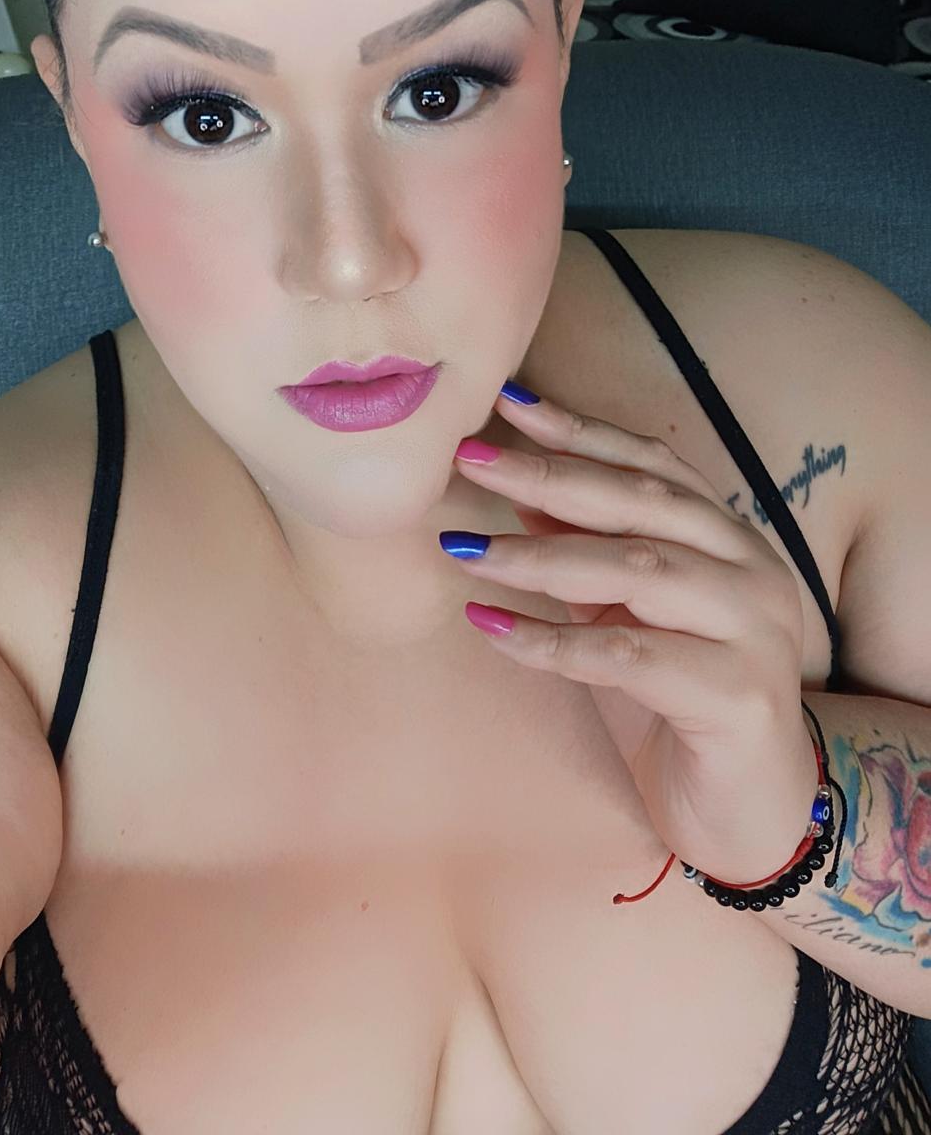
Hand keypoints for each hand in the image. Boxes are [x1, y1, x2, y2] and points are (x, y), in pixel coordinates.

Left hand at [444, 386, 819, 886]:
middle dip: (548, 475)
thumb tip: (520, 487)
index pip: (652, 465)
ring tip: (466, 550)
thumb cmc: (681, 704)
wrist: (753, 814)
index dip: (581, 430)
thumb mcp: (627, 615)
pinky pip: (629, 657)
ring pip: (638, 571)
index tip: (508, 405)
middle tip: (469, 458)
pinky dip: (553, 640)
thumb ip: (589, 552)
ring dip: (540, 556)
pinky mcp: (737, 696)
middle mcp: (752, 570)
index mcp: (730, 539)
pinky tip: (492, 628)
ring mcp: (754, 631)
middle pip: (642, 504)